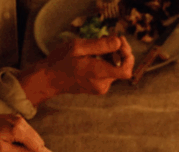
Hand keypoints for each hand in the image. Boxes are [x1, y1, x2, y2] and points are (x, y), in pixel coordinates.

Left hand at [0, 114, 65, 151]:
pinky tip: (12, 139)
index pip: (39, 147)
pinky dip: (25, 138)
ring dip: (28, 144)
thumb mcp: (1, 149)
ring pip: (33, 136)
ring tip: (10, 144)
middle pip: (38, 141)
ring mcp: (19, 119)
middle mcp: (21, 122)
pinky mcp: (16, 118)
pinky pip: (27, 131)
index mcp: (18, 131)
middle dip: (35, 149)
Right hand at [18, 36, 134, 106]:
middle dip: (120, 52)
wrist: (49, 78)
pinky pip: (108, 74)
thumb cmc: (60, 61)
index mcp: (98, 74)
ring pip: (115, 70)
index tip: (121, 42)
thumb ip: (100, 46)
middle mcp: (103, 84)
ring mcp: (101, 88)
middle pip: (122, 68)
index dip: (128, 56)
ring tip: (101, 43)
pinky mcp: (99, 88)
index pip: (126, 71)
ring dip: (113, 56)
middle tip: (112, 37)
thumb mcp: (77, 47)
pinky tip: (97, 54)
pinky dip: (107, 63)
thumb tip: (118, 42)